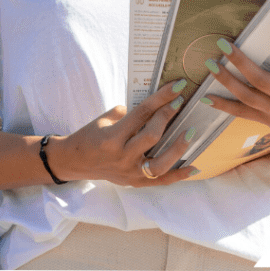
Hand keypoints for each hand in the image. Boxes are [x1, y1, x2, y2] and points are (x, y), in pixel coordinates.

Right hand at [44, 81, 197, 186]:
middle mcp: (122, 156)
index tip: (177, 87)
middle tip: (180, 102)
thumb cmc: (90, 135)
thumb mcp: (104, 119)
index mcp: (112, 137)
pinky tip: (194, 168)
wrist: (75, 162)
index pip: (141, 114)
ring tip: (190, 132)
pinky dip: (179, 176)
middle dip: (167, 116)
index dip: (160, 99)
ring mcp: (130, 173)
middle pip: (151, 136)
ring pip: (159, 164)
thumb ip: (128, 114)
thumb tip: (153, 108)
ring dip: (178, 148)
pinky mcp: (135, 183)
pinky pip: (160, 182)